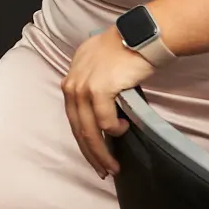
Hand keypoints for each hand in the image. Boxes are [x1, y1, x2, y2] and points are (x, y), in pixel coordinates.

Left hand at [63, 28, 154, 176]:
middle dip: (90, 154)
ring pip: (89, 130)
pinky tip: (123, 130)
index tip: (93, 158)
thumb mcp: (98, 67)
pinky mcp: (99, 90)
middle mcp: (72, 85)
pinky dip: (113, 130)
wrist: (137, 37)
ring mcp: (83, 88)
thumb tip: (100, 111)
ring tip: (113, 165)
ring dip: (101, 151)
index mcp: (71, 81)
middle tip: (103, 171)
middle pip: (77, 128)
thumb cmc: (124, 51)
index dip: (82, 141)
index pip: (73, 118)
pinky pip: (104, 120)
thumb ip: (94, 86)